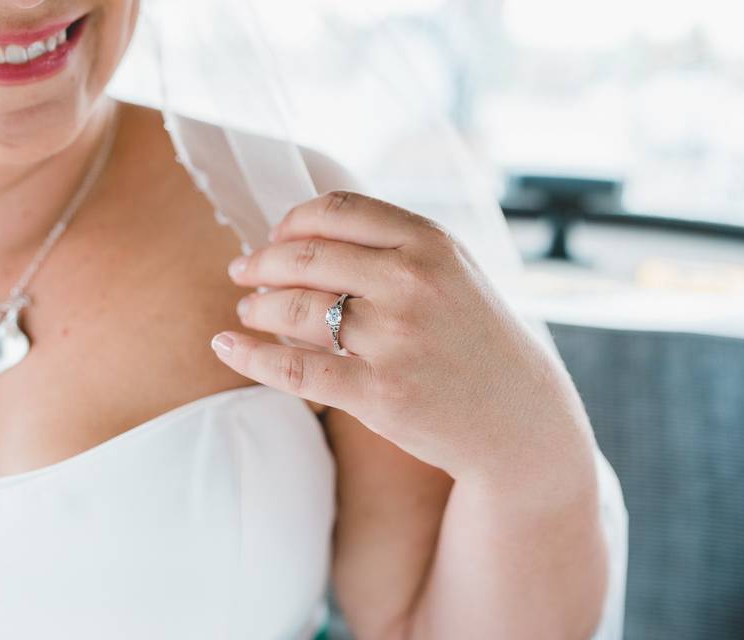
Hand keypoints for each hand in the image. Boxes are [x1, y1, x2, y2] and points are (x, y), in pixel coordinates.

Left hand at [212, 190, 592, 481]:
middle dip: (261, 262)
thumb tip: (303, 232)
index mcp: (431, 243)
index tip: (274, 238)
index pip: (337, 211)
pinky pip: (295, 368)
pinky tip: (225, 346)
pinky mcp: (380, 393)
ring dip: (256, 306)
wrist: (518, 419)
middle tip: (240, 272)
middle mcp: (414, 282)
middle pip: (307, 255)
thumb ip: (392, 246)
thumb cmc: (474, 340)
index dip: (292, 221)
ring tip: (245, 311)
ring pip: (296, 308)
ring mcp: (397, 338)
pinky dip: (250, 355)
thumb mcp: (452, 273)